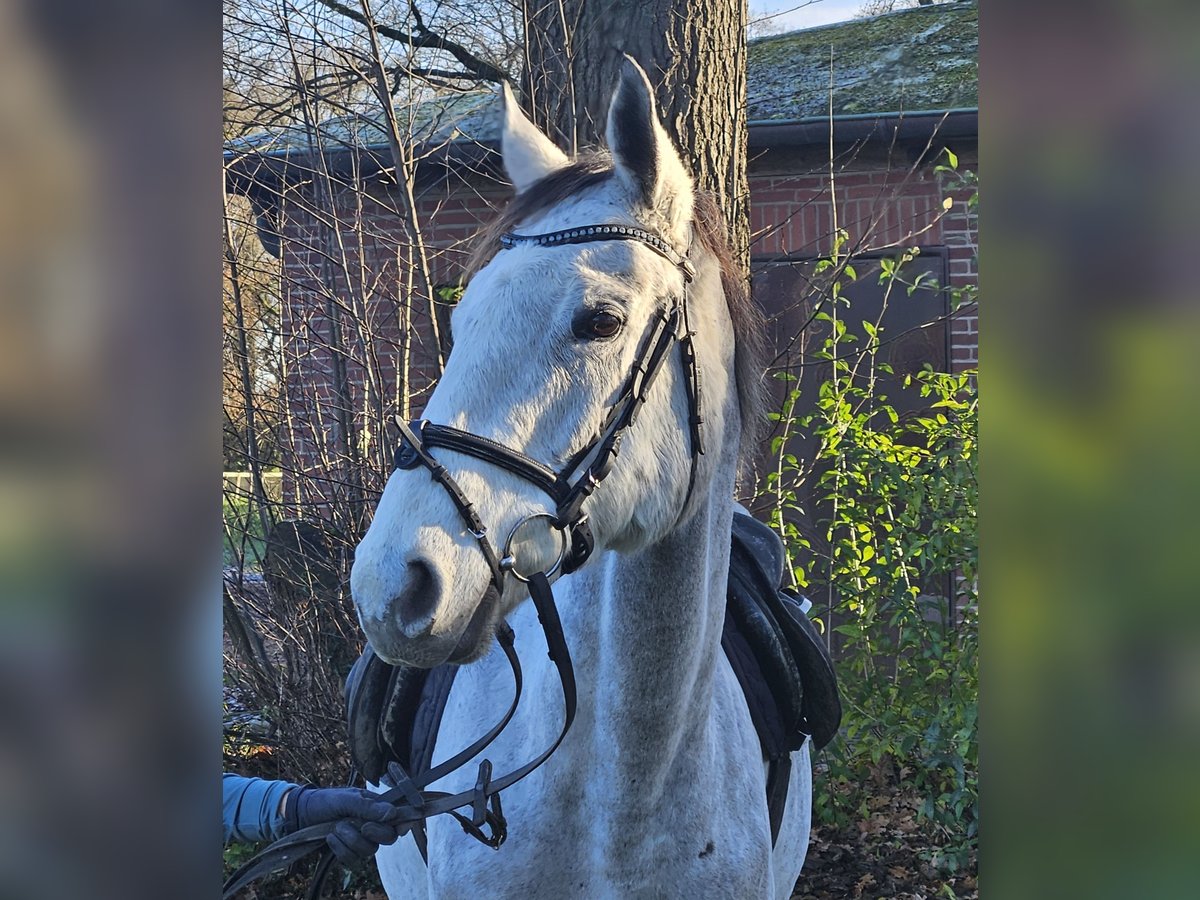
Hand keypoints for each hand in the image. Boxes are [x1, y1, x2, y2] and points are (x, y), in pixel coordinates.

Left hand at [283, 786, 404, 862]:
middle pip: (389, 837)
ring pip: (370, 850)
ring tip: (336, 827)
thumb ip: (369, 807)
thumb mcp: (347, 799)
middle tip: (362, 827)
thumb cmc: (326, 801)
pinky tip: (331, 838)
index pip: (400, 818)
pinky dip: (341, 849)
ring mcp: (361, 841)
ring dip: (351, 840)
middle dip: (375, 834)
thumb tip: (392, 813)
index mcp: (377, 808)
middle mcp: (373, 825)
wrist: (302, 814)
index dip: (405, 823)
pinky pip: (353, 859)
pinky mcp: (348, 853)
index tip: (401, 828)